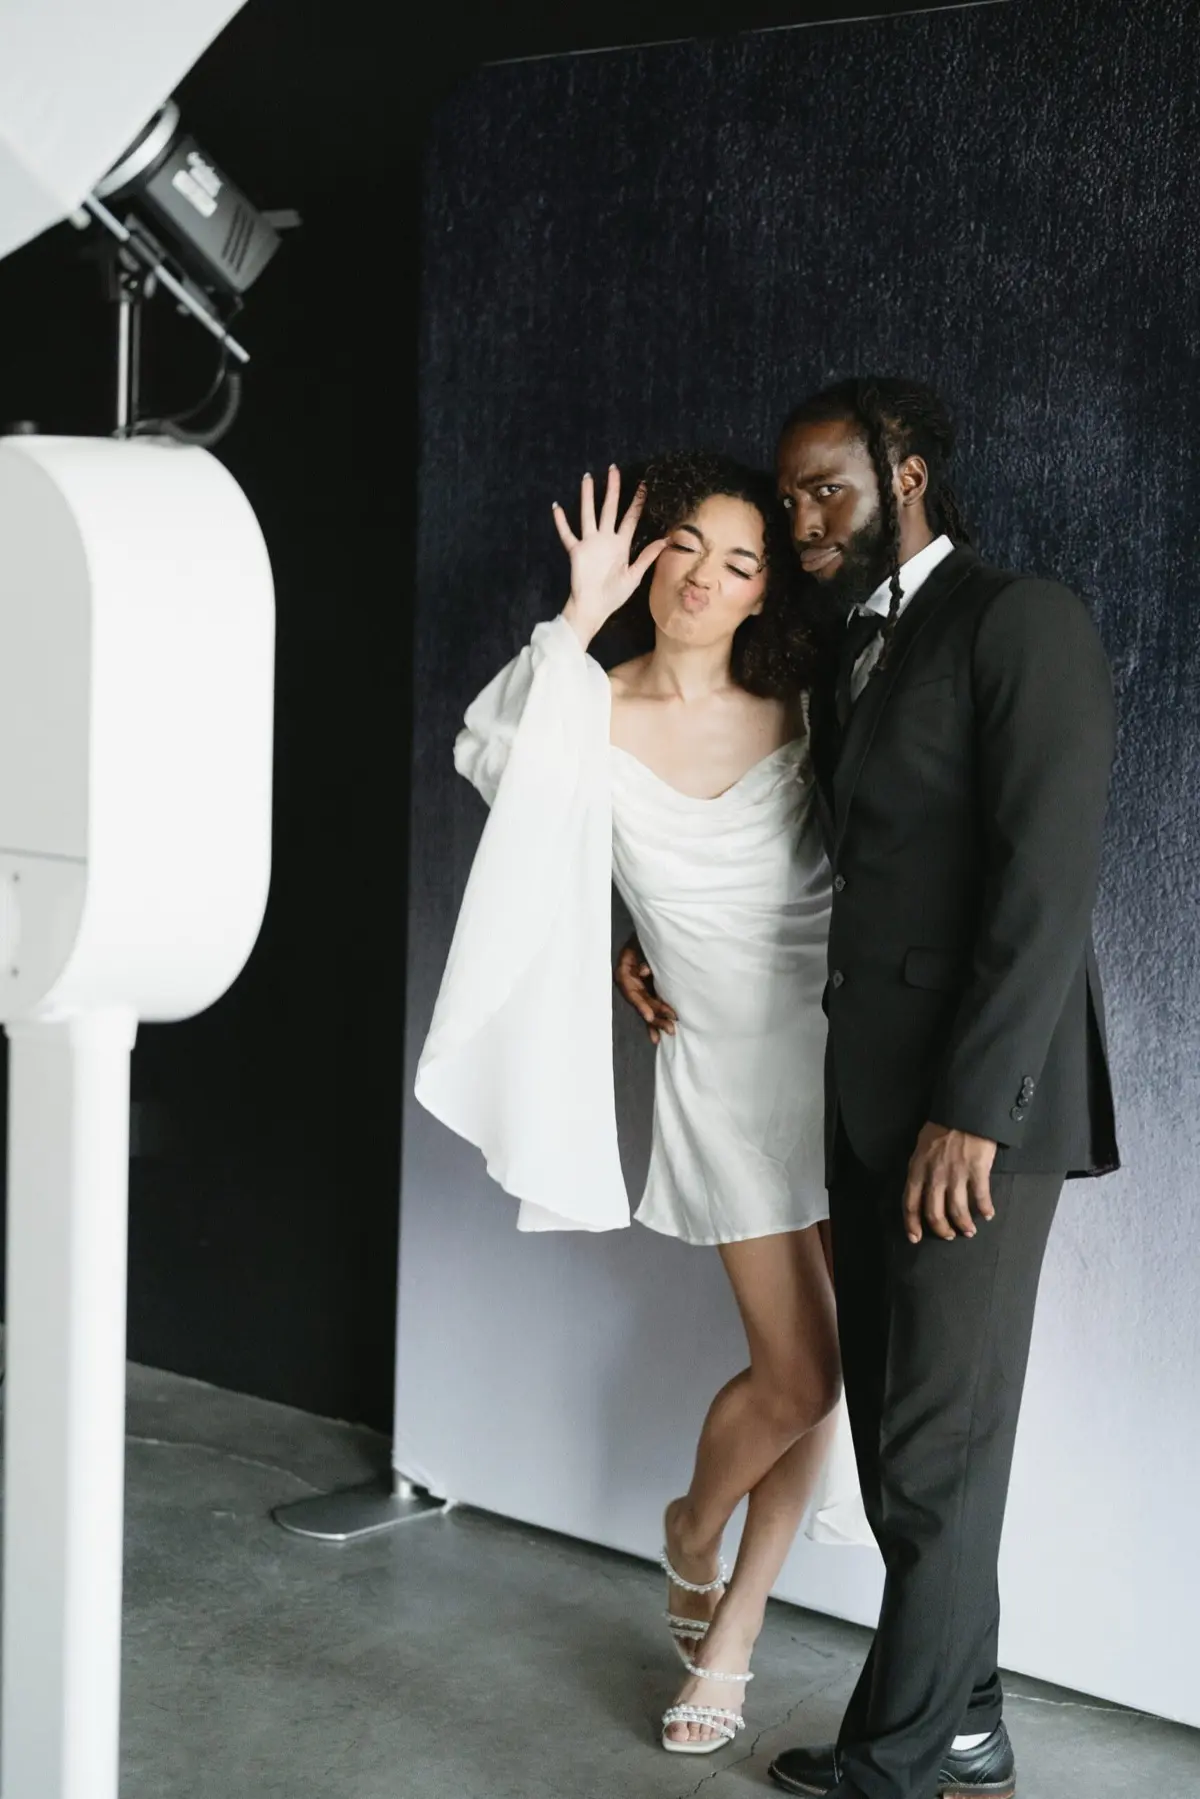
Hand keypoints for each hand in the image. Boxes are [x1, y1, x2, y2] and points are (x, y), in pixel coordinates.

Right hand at [554, 466, 667, 643]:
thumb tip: (666, 540)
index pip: (631, 518)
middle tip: (613, 469)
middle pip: (609, 508)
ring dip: (587, 497)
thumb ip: (647, 556)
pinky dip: (561, 522)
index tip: (643, 485)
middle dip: (612, 489)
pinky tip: (556, 507)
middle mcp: (606, 539)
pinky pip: (567, 534)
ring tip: (587, 478)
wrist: (593, 608)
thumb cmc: (614, 595)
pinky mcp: (576, 551)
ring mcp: (590, 543)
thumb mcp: (634, 575)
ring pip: (588, 514)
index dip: (637, 502)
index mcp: (621, 544)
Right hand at [614, 937, 676, 1045]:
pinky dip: (655, 1019)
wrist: (657, 924)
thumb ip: (642, 953)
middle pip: (640, 1001)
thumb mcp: (644, 939)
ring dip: (658, 1020)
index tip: (650, 1017)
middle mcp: (629, 978)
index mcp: (625, 966)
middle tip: (670, 1027)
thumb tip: (644, 972)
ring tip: (670, 1032)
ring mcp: (638, 983)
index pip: (629, 989)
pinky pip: (651, 1005)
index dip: (640, 1004)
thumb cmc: (652, 930)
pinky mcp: (648, 987)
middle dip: (655, 1016)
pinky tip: (657, 1036)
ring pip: (646, 1005)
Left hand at [902, 1123, 996, 1244]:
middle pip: (934, 1212)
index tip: (915, 1237)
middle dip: (941, 1229)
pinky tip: (988, 1214)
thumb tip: (921, 1189)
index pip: (910, 1203)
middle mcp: (935, 1175)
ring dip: (963, 1224)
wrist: (964, 1111)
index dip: (912, 1223)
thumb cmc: (942, 1127)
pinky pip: (980, 1197)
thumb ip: (920, 1169)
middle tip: (949, 1236)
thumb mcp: (921, 1147)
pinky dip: (984, 1208)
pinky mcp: (977, 1170)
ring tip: (969, 1231)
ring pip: (957, 1210)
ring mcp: (956, 1174)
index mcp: (917, 1168)